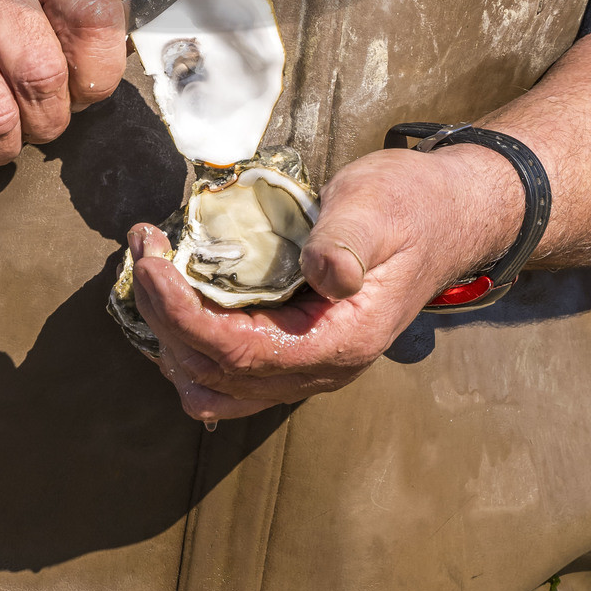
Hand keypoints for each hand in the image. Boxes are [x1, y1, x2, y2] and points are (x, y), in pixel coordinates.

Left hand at [128, 144, 524, 419]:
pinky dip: (188, 340)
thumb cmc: (412, 206)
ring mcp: (304, 364)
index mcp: (341, 342)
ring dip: (169, 334)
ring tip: (151, 267)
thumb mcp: (378, 209)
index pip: (242, 354)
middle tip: (144, 245)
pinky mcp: (291, 346)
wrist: (446, 214)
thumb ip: (346, 243)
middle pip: (215, 374)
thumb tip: (322, 272)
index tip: (155, 265)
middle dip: (163, 315)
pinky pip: (226, 369)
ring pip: (213, 384)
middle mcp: (318, 368)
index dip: (185, 316)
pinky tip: (176, 291)